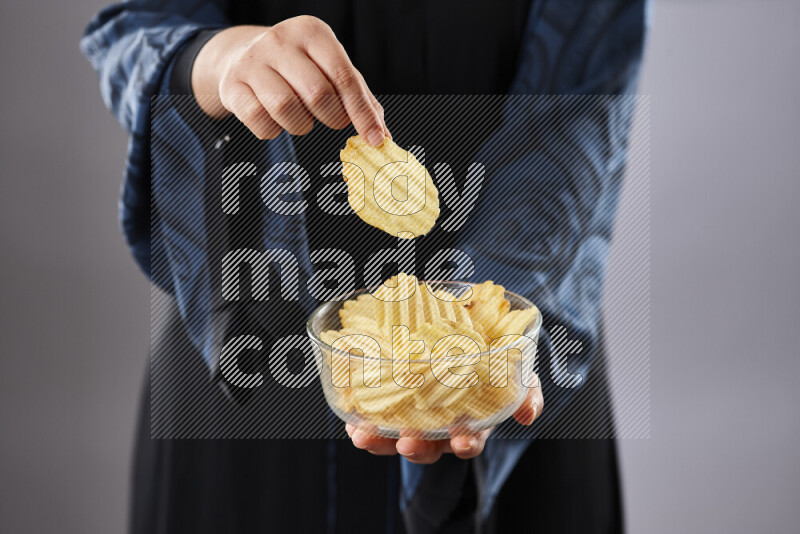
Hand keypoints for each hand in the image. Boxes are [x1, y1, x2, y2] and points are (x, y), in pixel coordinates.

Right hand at [192, 17, 388, 144]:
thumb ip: (360, 99)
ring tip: (301, 117)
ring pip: (285, 108)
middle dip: (331, 117)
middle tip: (331, 119)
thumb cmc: (299, 68)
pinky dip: (273, 130)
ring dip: (300, 125)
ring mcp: (252, 61)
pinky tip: (275, 120)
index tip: (374, 139)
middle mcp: (280, 40)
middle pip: (317, 94)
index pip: (344, 78)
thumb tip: (382, 137)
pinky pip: (259, 120)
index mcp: (312, 33)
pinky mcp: (231, 85)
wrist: (243, 57)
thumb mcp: (332, 71)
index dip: (361, 113)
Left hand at [346, 375, 543, 463]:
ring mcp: (413, 413)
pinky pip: (373, 414)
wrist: (465, 330)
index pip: (470, 440)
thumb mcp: (518, 371)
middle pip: (427, 446)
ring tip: (365, 435)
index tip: (462, 442)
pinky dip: (360, 418)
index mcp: (471, 420)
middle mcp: (439, 424)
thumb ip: (527, 390)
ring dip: (380, 439)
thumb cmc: (493, 356)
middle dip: (417, 447)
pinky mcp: (390, 397)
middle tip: (408, 442)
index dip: (466, 444)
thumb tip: (528, 414)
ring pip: (395, 435)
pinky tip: (351, 416)